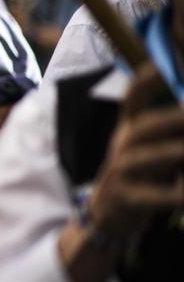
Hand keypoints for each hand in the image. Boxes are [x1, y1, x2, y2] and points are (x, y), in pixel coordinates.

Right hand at [87, 63, 183, 241]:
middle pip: (143, 126)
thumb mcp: (149, 148)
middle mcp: (123, 146)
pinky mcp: (126, 199)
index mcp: (130, 129)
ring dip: (174, 153)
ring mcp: (121, 172)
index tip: (157, 66)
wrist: (107, 216)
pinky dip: (175, 193)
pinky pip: (153, 195)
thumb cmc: (139, 175)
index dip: (143, 82)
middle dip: (172, 120)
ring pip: (147, 158)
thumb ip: (170, 131)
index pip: (132, 99)